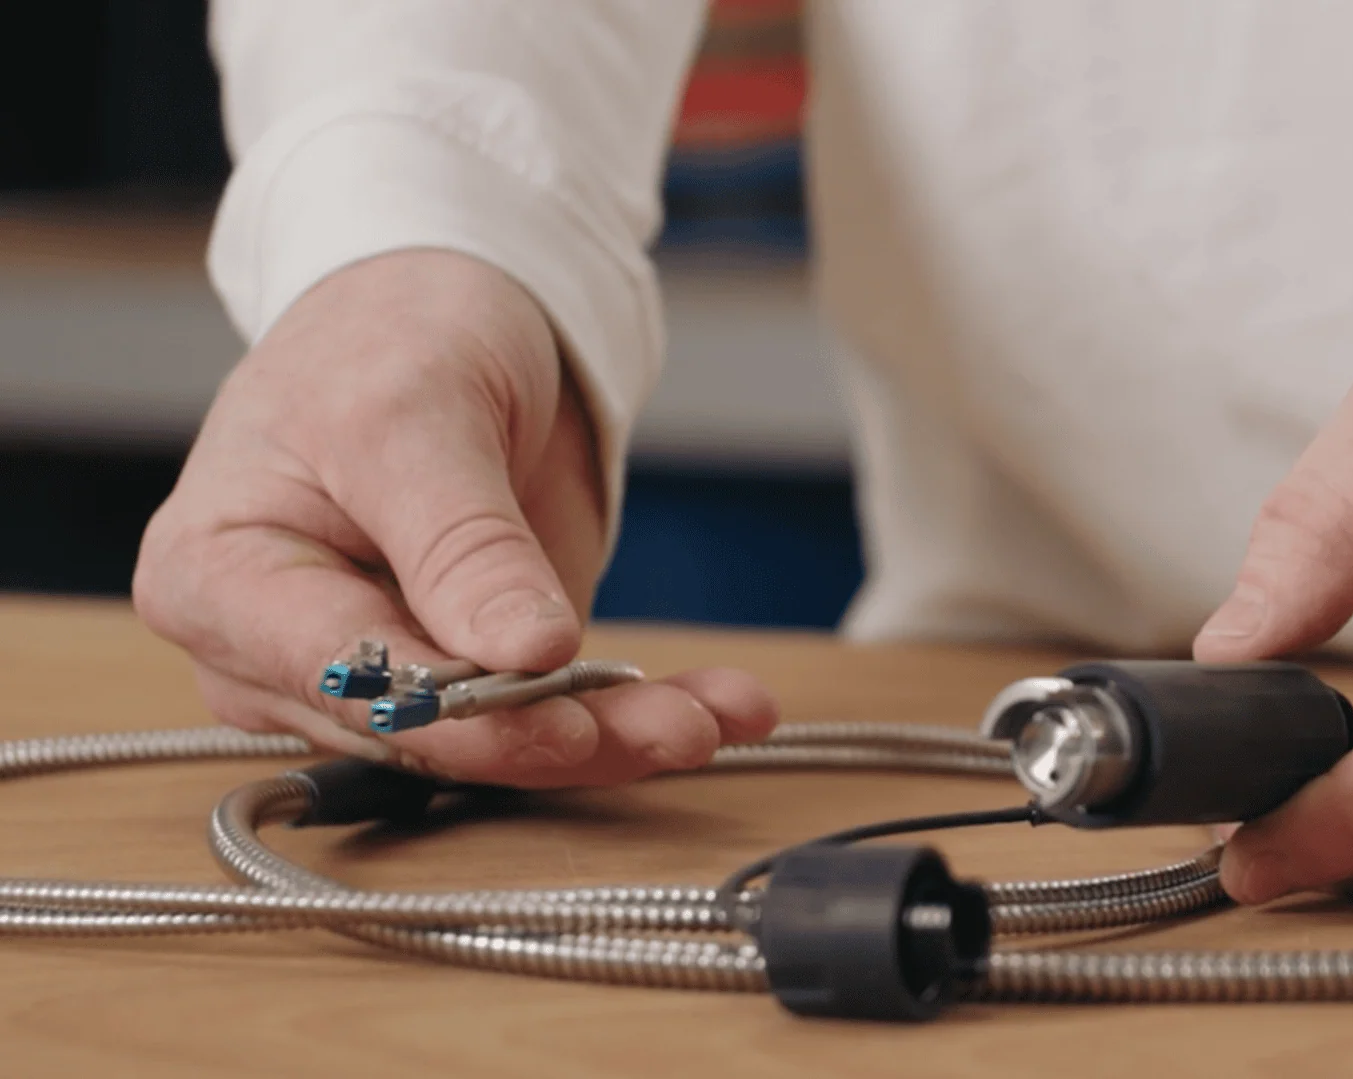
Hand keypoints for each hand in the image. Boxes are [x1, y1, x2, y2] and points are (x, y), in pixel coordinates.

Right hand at [135, 250, 776, 785]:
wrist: (443, 302)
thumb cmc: (386, 333)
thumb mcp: (412, 412)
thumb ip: (459, 541)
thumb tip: (517, 653)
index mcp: (219, 580)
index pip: (336, 676)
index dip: (450, 711)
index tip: (552, 707)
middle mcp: (284, 652)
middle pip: (425, 730)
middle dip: (558, 734)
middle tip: (674, 727)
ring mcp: (378, 672)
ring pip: (499, 741)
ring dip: (617, 733)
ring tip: (717, 715)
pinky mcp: (465, 670)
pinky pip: (547, 715)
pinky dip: (634, 711)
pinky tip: (719, 705)